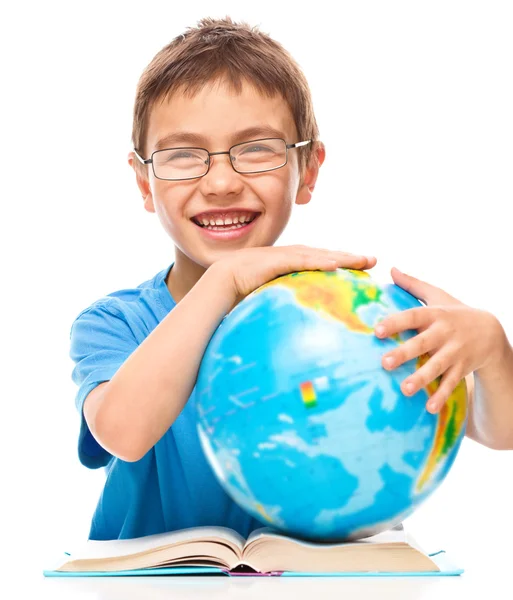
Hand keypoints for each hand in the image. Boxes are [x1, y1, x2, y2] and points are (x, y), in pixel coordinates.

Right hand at [214, 245, 376, 306]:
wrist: (217, 287)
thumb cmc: (240, 299)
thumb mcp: (269, 304)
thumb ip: (285, 311)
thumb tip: (296, 332)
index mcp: (288, 266)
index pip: (319, 263)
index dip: (340, 263)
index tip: (361, 270)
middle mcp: (287, 257)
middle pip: (324, 255)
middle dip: (349, 256)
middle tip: (373, 260)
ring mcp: (281, 256)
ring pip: (318, 255)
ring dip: (342, 256)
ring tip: (364, 260)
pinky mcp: (275, 260)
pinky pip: (301, 260)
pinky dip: (319, 261)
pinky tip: (337, 264)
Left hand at [374, 267, 503, 413]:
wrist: (490, 332)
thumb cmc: (454, 312)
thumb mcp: (437, 296)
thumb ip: (413, 285)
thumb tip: (390, 268)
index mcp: (435, 315)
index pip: (413, 316)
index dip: (395, 322)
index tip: (377, 330)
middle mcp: (445, 333)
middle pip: (423, 343)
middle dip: (405, 353)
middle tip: (384, 363)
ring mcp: (455, 353)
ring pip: (437, 367)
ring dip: (422, 378)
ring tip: (404, 389)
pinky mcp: (462, 369)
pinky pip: (452, 384)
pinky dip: (441, 396)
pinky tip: (428, 408)